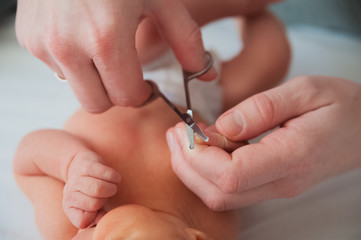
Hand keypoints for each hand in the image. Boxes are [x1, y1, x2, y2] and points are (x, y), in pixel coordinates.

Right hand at [16, 0, 213, 111]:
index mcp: (106, 38)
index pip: (126, 97)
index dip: (141, 94)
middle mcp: (68, 46)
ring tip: (102, 45)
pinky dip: (72, 61)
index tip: (145, 84)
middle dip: (116, 92)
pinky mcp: (27, 37)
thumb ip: (185, 40)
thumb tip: (204, 75)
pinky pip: (55, 68)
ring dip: (93, 77)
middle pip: (97, 103)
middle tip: (125, 71)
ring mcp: (43, 42)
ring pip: (75, 88)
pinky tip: (81, 34)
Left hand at [63, 152, 120, 227]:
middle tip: (105, 194)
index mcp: (68, 206)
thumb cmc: (88, 189)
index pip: (83, 221)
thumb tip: (101, 219)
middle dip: (105, 200)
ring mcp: (77, 178)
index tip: (97, 207)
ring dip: (111, 189)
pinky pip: (107, 174)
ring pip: (99, 189)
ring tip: (110, 186)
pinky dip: (115, 178)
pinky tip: (113, 178)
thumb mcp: (88, 206)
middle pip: (95, 203)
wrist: (78, 165)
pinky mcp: (87, 165)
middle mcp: (69, 193)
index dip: (94, 215)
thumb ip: (96, 217)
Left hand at [166, 76, 360, 209]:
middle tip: (174, 132)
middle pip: (219, 193)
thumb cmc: (340, 106)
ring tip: (183, 136)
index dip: (200, 157)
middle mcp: (281, 181)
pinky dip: (206, 169)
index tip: (186, 130)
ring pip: (220, 196)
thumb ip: (262, 108)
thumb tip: (221, 125)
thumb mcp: (305, 90)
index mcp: (292, 157)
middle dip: (186, 165)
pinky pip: (229, 188)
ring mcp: (275, 187)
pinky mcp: (270, 184)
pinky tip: (204, 143)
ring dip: (192, 169)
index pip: (233, 176)